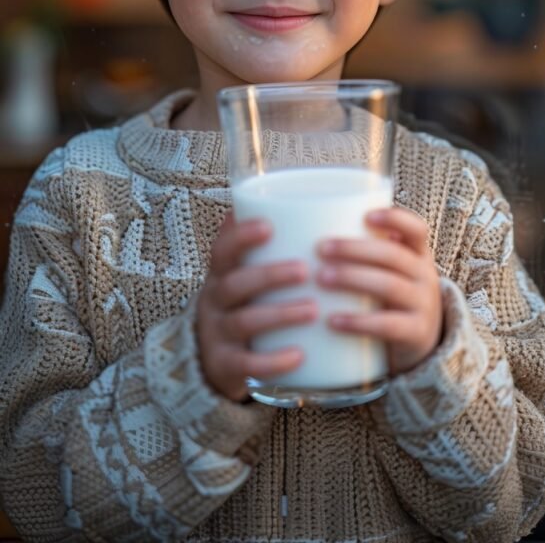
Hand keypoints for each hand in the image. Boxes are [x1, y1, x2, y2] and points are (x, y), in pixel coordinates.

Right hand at [196, 212, 317, 401]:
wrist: (210, 360)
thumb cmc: (241, 304)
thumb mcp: (242, 273)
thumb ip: (260, 245)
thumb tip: (293, 199)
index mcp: (221, 274)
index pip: (222, 250)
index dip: (241, 237)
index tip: (268, 225)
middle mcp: (214, 302)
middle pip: (234, 284)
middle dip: (269, 275)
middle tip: (304, 270)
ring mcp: (218, 335)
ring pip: (243, 322)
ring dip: (279, 314)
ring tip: (313, 310)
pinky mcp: (226, 368)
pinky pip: (246, 365)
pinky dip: (272, 361)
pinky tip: (299, 356)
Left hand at [316, 207, 442, 376]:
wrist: (421, 343)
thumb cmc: (391, 295)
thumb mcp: (390, 270)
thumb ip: (367, 251)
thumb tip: (309, 229)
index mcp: (418, 254)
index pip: (416, 229)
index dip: (395, 219)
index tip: (366, 216)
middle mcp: (425, 276)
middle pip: (393, 255)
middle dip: (355, 249)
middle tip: (321, 248)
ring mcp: (424, 305)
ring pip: (389, 286)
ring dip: (352, 278)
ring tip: (321, 278)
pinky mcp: (416, 334)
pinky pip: (387, 325)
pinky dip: (358, 322)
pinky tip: (332, 320)